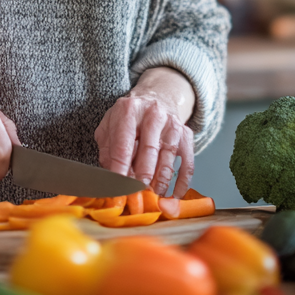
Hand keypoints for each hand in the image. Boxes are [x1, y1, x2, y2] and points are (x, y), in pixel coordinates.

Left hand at [93, 67, 195, 196]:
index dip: (120, 169)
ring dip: (160, 181)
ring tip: (152, 194)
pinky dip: (181, 182)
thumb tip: (112, 175)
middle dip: (142, 176)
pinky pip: (187, 163)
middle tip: (136, 192)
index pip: (123, 145)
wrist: (156, 100)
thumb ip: (107, 149)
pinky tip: (174, 194)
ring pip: (168, 158)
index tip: (118, 186)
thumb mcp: (110, 125)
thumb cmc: (129, 119)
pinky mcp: (187, 135)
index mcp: (129, 110)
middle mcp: (153, 114)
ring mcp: (172, 124)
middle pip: (149, 151)